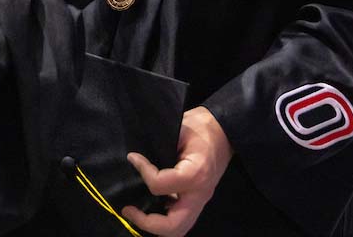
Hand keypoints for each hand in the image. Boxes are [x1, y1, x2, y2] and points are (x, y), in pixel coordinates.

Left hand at [121, 107, 232, 236]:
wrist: (224, 130)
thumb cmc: (201, 126)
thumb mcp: (179, 129)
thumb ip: (158, 147)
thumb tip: (134, 159)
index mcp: (195, 173)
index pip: (160, 185)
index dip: (143, 172)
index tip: (133, 158)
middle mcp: (199, 194)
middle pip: (173, 226)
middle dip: (147, 222)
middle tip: (128, 210)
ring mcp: (200, 201)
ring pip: (178, 229)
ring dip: (155, 226)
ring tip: (137, 212)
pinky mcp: (197, 201)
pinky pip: (180, 220)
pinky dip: (163, 219)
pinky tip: (151, 206)